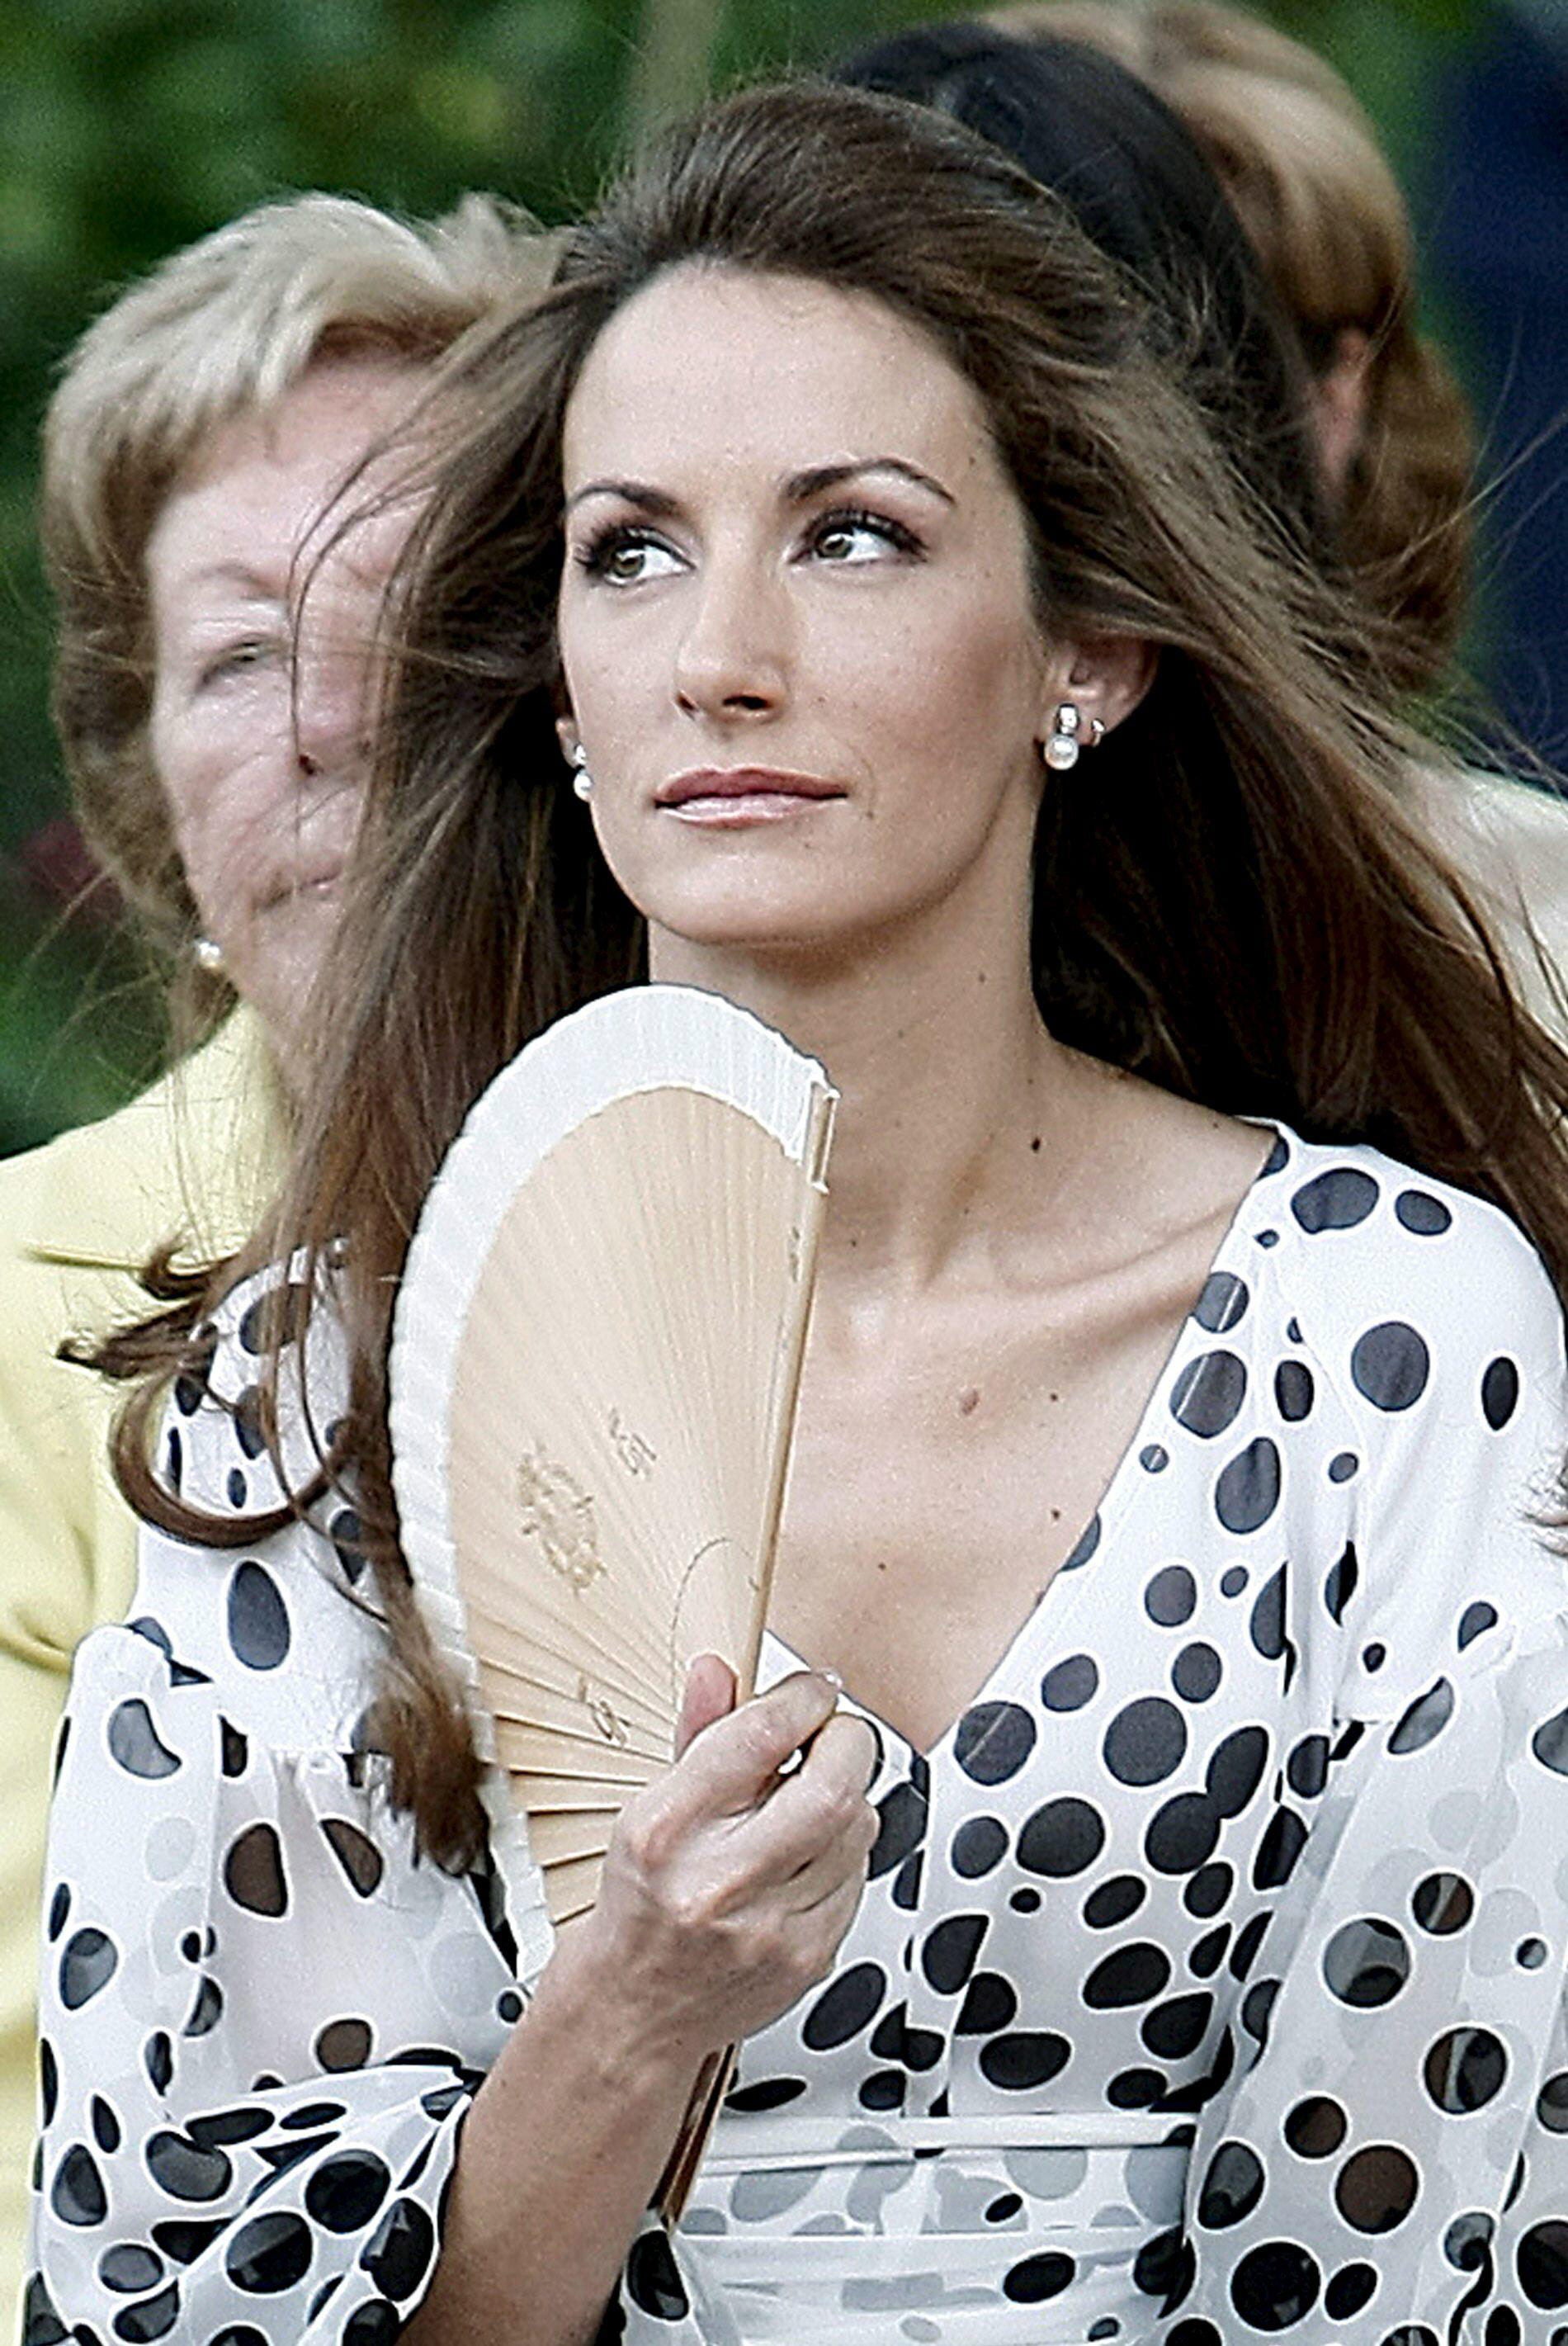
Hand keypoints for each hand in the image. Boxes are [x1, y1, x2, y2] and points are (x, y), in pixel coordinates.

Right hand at [572, 1657, 879, 2064]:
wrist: (635, 2012)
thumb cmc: (641, 1904)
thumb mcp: (648, 1809)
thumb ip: (697, 1736)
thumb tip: (720, 1670)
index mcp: (668, 1830)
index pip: (760, 1736)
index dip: (802, 1696)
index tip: (811, 1689)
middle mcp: (719, 1881)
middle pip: (831, 1786)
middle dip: (845, 1741)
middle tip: (830, 1735)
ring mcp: (771, 1927)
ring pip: (858, 1826)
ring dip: (847, 1796)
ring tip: (807, 1801)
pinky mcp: (810, 1956)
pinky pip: (859, 1875)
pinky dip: (845, 1850)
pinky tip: (806, 1856)